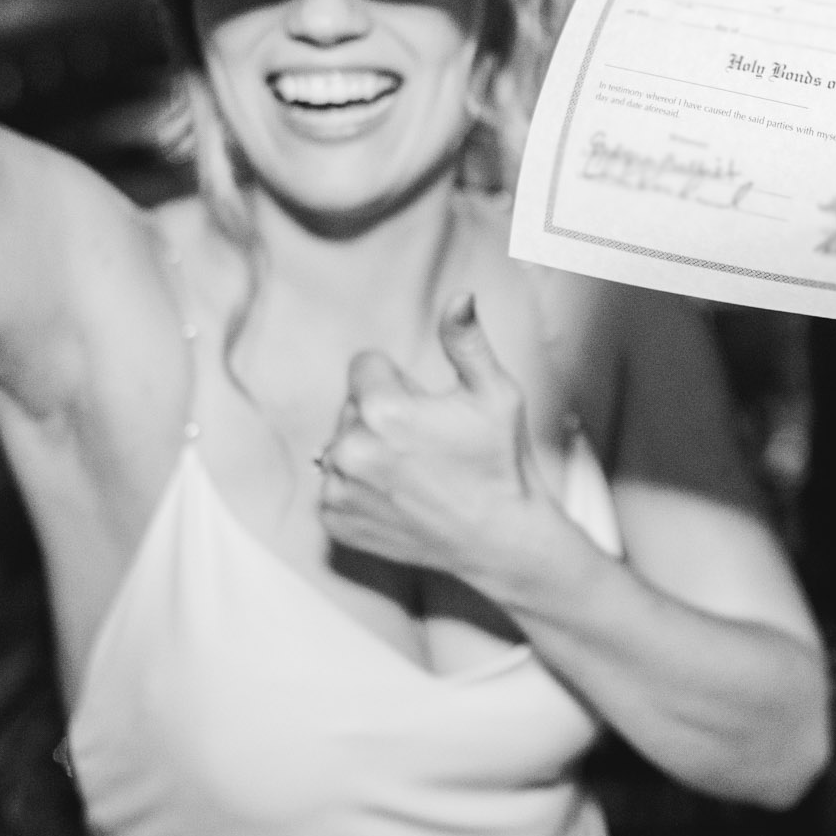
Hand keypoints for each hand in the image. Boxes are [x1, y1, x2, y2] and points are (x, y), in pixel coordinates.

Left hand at [317, 296, 568, 585]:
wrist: (500, 540)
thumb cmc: (501, 462)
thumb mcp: (496, 394)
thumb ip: (466, 340)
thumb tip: (459, 296)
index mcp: (382, 411)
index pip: (364, 365)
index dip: (399, 380)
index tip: (426, 406)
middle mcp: (349, 451)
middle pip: (351, 405)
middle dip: (382, 414)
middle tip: (427, 444)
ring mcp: (338, 490)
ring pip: (341, 444)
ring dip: (368, 450)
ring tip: (413, 472)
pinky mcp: (334, 520)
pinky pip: (334, 483)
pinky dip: (359, 487)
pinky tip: (398, 496)